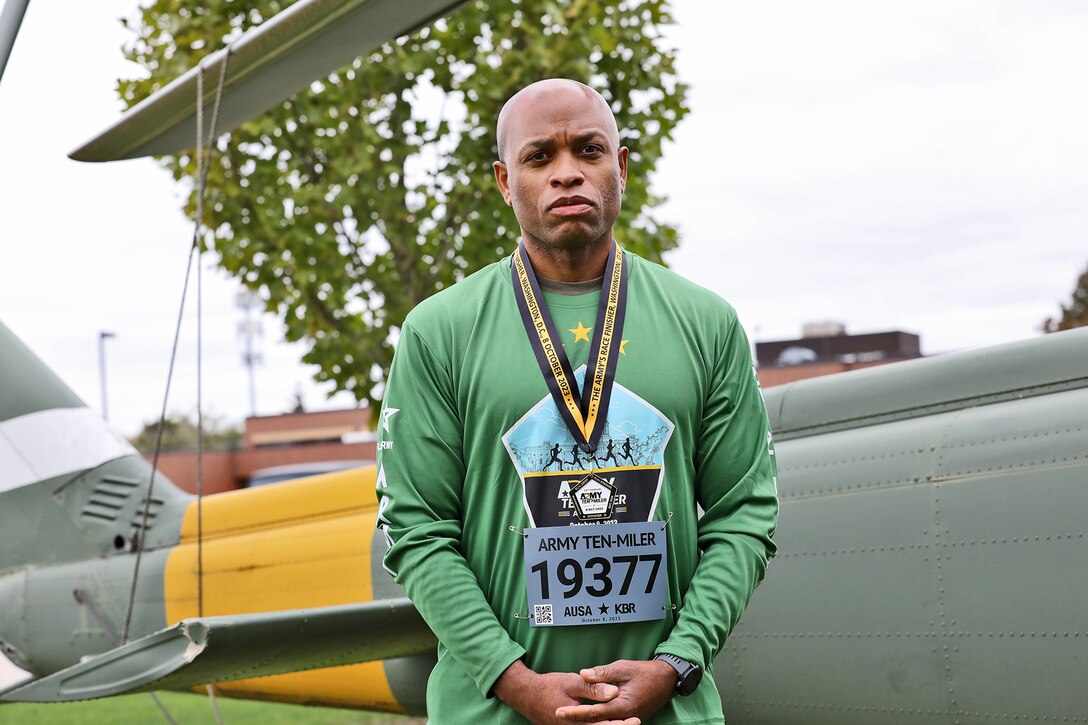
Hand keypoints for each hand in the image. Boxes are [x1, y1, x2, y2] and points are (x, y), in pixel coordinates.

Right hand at [494, 659, 638, 724]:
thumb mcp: (572, 682)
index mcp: (577, 720)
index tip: (635, 720)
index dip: (620, 724)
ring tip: (625, 722)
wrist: (526, 695)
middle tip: (636, 722)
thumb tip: (615, 692)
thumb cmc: (549, 686)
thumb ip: (594, 688)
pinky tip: (608, 721)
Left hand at [554, 659, 675, 722]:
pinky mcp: (627, 718)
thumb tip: (583, 674)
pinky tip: (584, 715)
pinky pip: (609, 721)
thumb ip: (603, 673)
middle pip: (596, 723)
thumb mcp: (623, 668)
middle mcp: (624, 717)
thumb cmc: (645, 672)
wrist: (666, 680)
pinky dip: (597, 720)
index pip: (594, 712)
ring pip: (602, 724)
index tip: (559, 711)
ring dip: (586, 721)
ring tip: (568, 715)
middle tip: (557, 714)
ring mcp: (626, 719)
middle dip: (576, 720)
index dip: (575, 712)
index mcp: (622, 706)